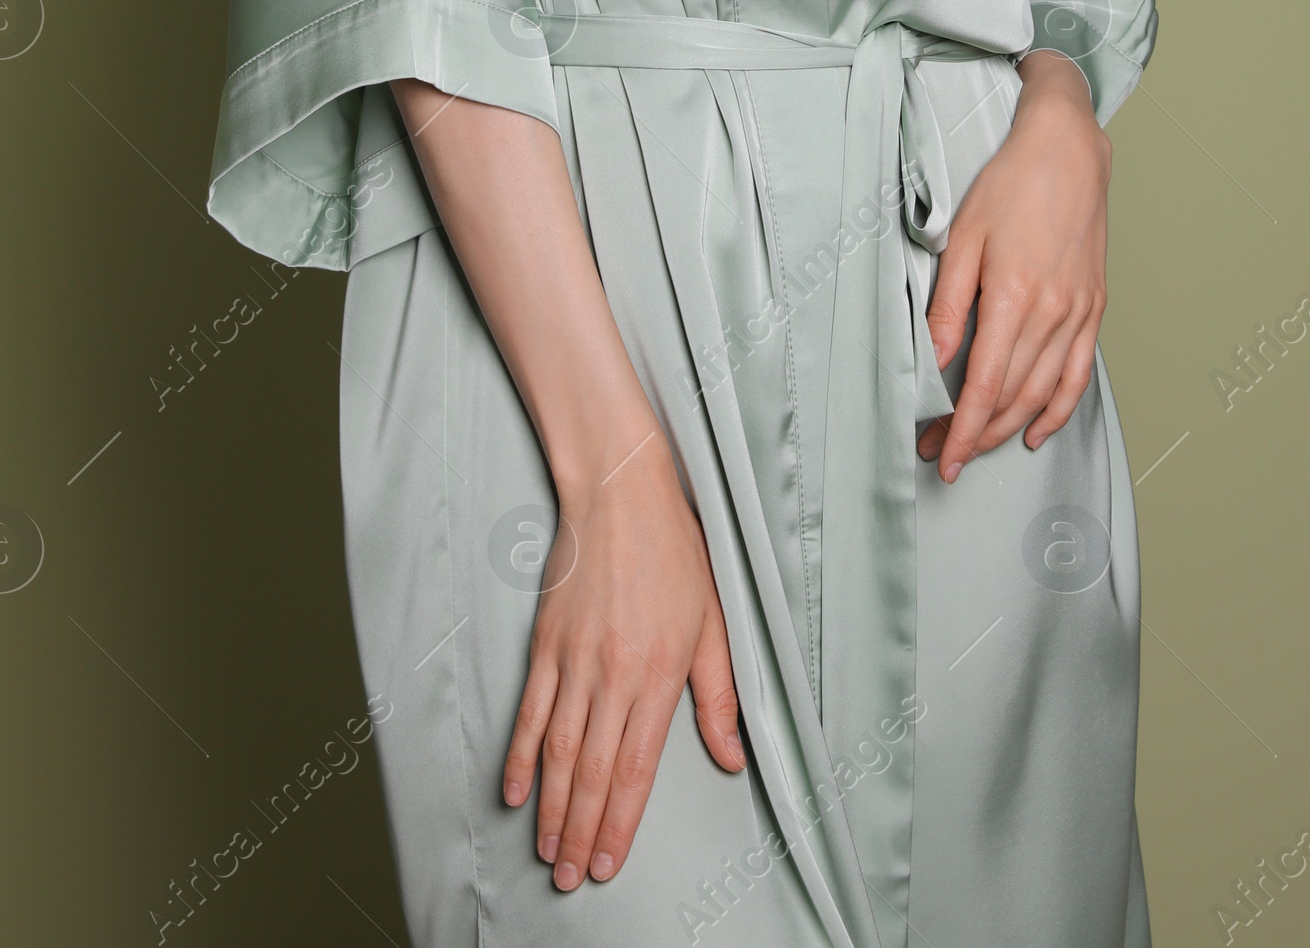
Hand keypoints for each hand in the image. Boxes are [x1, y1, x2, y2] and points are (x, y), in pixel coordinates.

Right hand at [504, 427, 744, 889]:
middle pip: (594, 771)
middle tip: (571, 876)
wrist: (621, 494)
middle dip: (581, 830)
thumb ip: (718, 695)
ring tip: (547, 850)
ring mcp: (575, 660)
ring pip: (559, 751)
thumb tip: (732, 755)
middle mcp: (614, 674)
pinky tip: (515, 790)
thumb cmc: (674, 551)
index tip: (609, 861)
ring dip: (551, 808)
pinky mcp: (546, 643)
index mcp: (660, 673)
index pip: (637, 767)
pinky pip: (531, 712)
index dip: (621, 822)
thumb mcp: (714, 621)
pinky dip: (521, 755)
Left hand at [916, 51, 1110, 480]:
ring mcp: (1079, 313)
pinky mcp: (1094, 307)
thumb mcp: (963, 236)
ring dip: (1009, 428)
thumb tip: (930, 359)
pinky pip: (1078, 373)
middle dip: (975, 433)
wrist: (1069, 150)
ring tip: (976, 445)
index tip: (941, 456)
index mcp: (1014, 296)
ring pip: (1043, 393)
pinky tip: (1035, 430)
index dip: (961, 428)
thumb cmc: (1011, 184)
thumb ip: (948, 304)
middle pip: (1012, 397)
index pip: (985, 385)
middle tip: (941, 452)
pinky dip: (1058, 409)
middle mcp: (1053, 313)